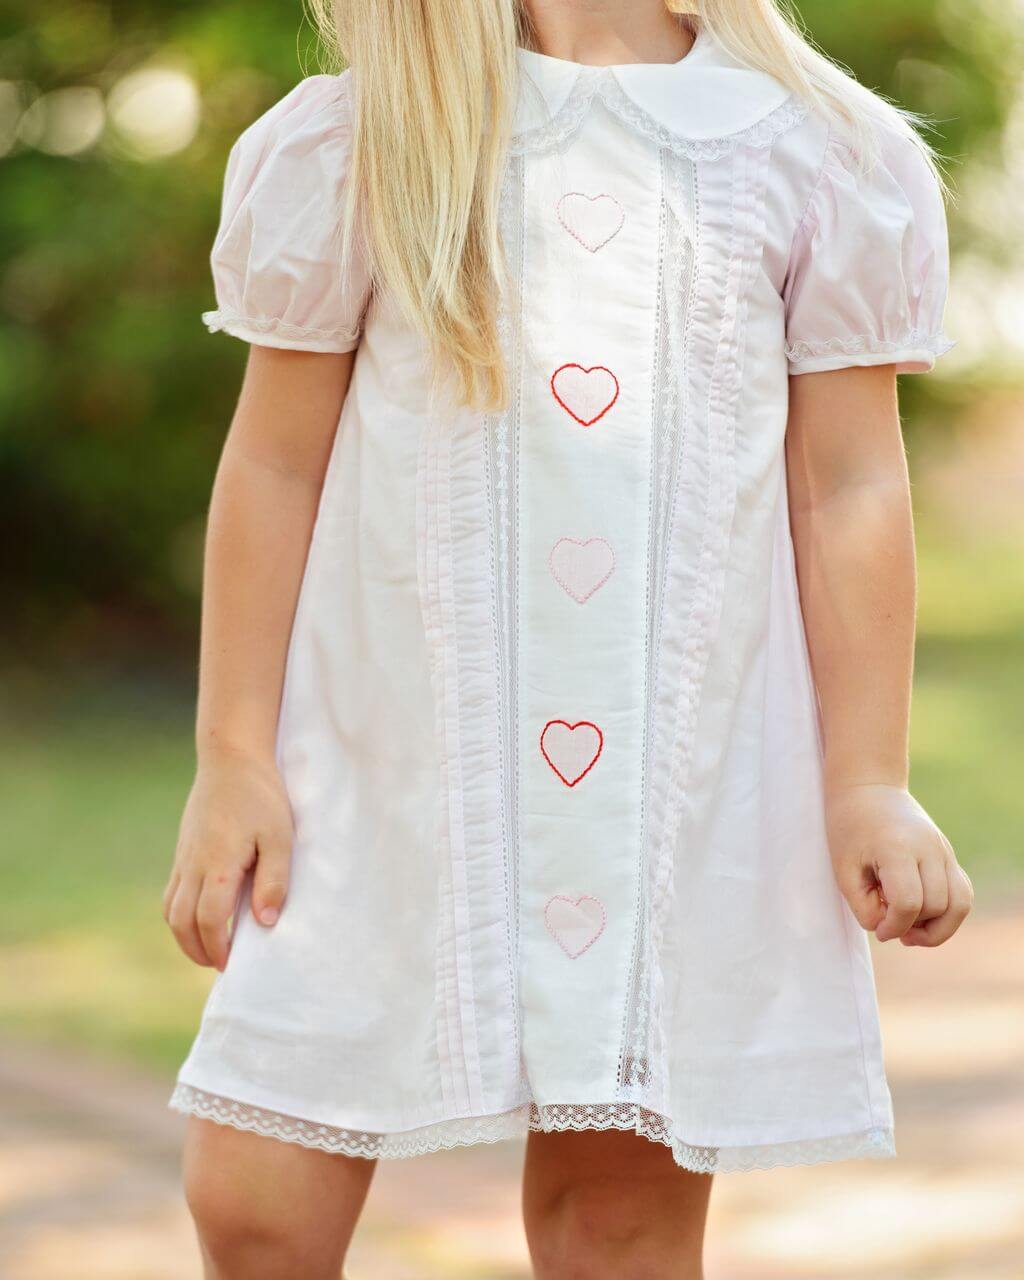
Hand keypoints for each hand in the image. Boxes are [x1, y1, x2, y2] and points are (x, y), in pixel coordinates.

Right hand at [163, 746, 292, 969]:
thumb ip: (273, 880)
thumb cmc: (261, 797)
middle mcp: (193, 865)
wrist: (231, 758)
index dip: (217, 947)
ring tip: (209, 948)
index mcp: (217, 864)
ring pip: (170, 908)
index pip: (209, 920)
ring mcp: (184, 857)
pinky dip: (180, 913)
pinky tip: (201, 916)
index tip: (232, 965)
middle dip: (196, 950)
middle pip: (180, 921)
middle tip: (220, 966)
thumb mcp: (279, 837)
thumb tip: (265, 922)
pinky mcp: (182, 849)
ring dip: (184, 935)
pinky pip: (171, 891)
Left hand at [825, 783, 972, 945]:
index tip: (879, 930)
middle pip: (937, 906)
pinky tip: (922, 916)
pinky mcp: (949, 856)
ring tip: (911, 931)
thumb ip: (863, 906)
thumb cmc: (849, 829)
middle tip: (888, 923)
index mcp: (896, 847)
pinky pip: (962, 894)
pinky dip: (948, 914)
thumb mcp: (843, 869)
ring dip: (939, 928)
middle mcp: (928, 848)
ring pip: (960, 904)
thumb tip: (890, 930)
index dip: (895, 926)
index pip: (910, 902)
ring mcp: (944, 851)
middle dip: (914, 927)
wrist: (869, 789)